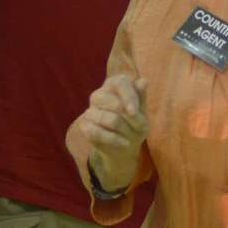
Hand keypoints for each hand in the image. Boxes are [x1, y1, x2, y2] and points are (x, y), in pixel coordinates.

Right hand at [74, 74, 149, 191]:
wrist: (125, 145)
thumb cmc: (135, 123)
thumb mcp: (142, 111)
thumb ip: (141, 97)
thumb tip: (143, 81)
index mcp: (113, 85)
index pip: (120, 82)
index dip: (128, 96)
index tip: (134, 112)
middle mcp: (99, 95)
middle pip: (114, 103)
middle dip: (131, 119)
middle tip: (141, 127)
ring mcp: (90, 110)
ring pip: (107, 119)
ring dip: (125, 130)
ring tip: (132, 136)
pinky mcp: (84, 126)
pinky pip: (97, 132)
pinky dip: (114, 140)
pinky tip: (124, 143)